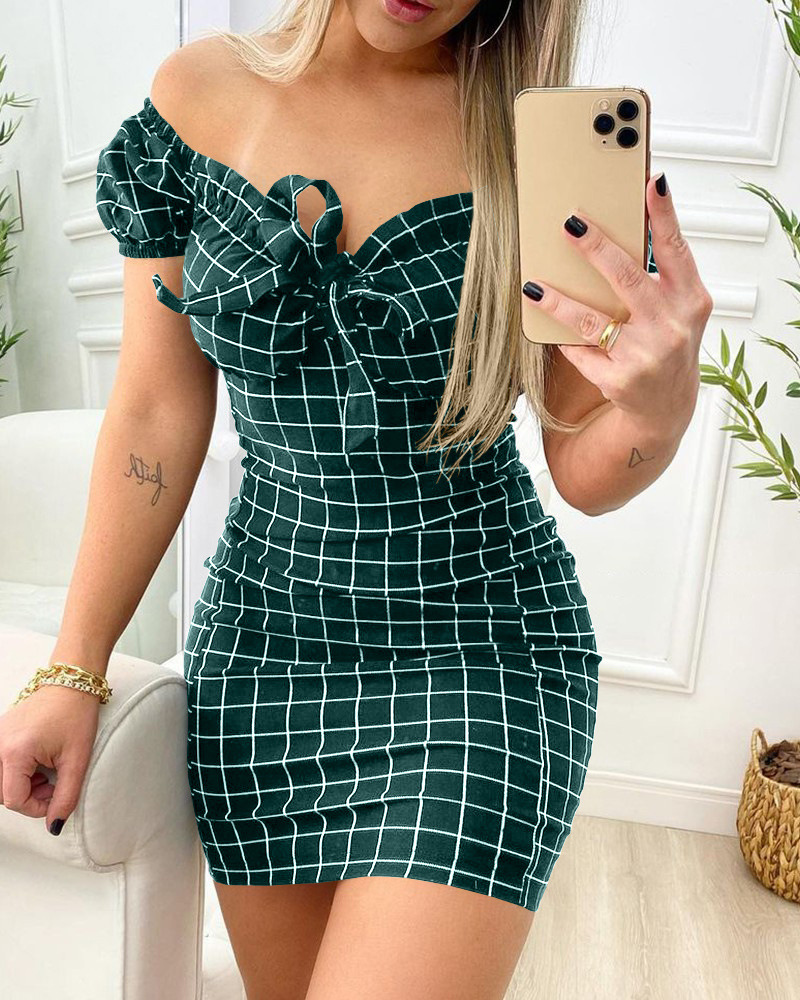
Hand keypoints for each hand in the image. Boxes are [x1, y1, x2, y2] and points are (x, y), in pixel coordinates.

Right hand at [0, 683, 99, 833]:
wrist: (71, 683)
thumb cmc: (76, 715)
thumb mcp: (77, 760)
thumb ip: (66, 797)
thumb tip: (54, 826)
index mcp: (15, 752)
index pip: (14, 800)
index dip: (37, 807)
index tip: (57, 796)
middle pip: (3, 794)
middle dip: (29, 796)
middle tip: (53, 782)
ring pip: (0, 782)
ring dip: (21, 785)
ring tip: (46, 771)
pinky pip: (1, 766)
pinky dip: (17, 772)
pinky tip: (37, 762)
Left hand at [522, 172, 712, 432]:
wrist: (665, 409)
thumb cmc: (668, 346)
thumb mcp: (679, 310)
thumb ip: (661, 276)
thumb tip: (626, 228)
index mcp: (691, 301)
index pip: (676, 250)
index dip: (664, 216)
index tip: (650, 183)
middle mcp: (671, 327)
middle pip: (628, 278)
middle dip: (596, 248)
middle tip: (569, 224)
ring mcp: (645, 356)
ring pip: (591, 320)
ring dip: (558, 301)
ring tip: (534, 285)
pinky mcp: (618, 380)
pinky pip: (580, 351)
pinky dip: (561, 337)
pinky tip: (544, 324)